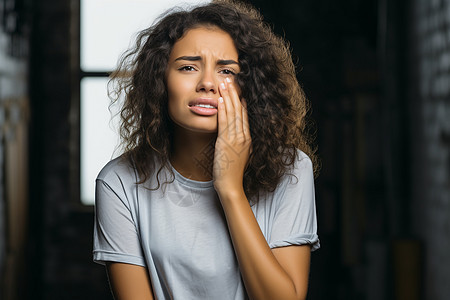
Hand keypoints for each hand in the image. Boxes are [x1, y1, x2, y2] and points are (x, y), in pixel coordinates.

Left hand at [213, 77, 251, 197]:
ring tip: (224, 82)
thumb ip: (236, 143)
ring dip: (228, 96)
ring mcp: (236, 138)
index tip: (238, 89)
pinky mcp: (226, 142)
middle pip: (240, 110)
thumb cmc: (232, 173)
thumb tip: (231, 136)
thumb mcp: (238, 155)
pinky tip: (219, 99)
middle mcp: (244, 136)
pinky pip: (225, 121)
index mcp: (247, 139)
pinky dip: (223, 109)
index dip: (241, 100)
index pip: (245, 115)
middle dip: (235, 93)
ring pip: (233, 112)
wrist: (231, 185)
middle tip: (230, 79)